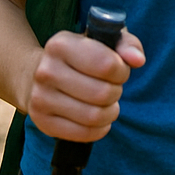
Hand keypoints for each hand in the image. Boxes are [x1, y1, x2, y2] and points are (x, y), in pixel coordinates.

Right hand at [26, 28, 145, 141]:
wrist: (37, 73)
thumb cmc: (82, 54)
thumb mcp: (104, 40)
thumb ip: (127, 45)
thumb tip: (138, 60)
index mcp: (62, 44)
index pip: (106, 65)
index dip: (122, 71)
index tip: (120, 70)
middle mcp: (46, 71)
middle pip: (102, 94)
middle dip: (116, 91)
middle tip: (113, 87)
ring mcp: (40, 97)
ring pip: (93, 116)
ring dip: (110, 112)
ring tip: (108, 103)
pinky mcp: (41, 121)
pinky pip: (82, 133)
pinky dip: (99, 129)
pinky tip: (100, 119)